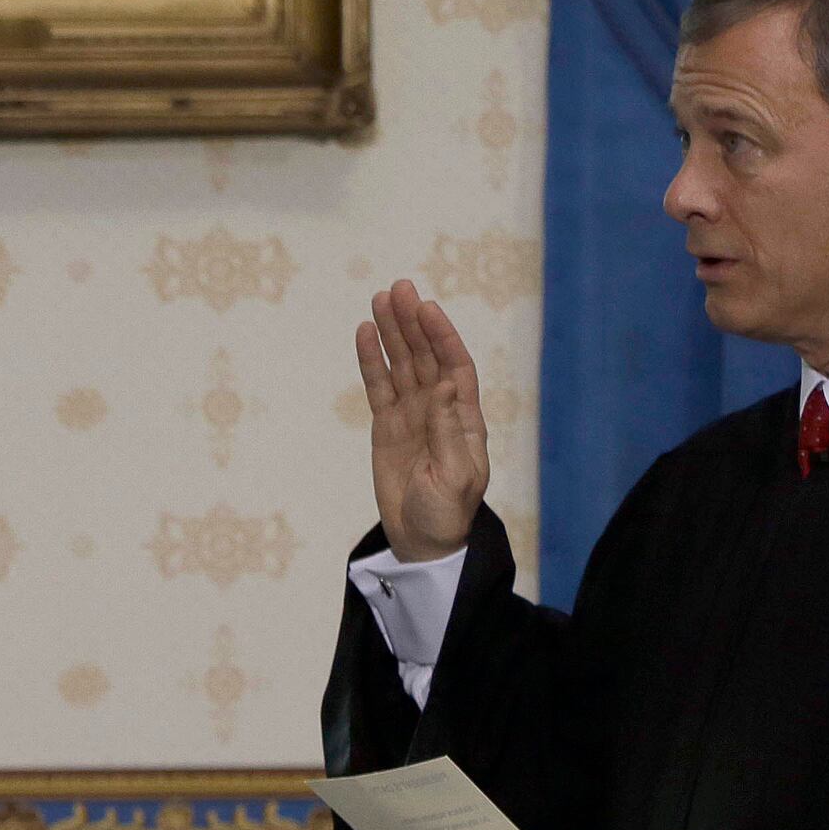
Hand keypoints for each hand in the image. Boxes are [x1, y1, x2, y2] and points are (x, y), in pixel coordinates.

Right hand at [355, 280, 490, 564]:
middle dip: (412, 323)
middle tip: (399, 289)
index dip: (442, 336)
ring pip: (400, 365)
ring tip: (379, 300)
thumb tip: (447, 384)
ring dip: (392, 332)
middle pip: (425, 356)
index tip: (427, 309)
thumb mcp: (455, 476)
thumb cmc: (446, 513)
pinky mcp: (386, 426)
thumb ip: (449, 430)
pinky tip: (364, 334)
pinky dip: (370, 361)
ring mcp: (411, 415)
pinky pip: (377, 386)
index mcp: (464, 418)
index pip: (455, 365)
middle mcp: (439, 409)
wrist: (421, 541)